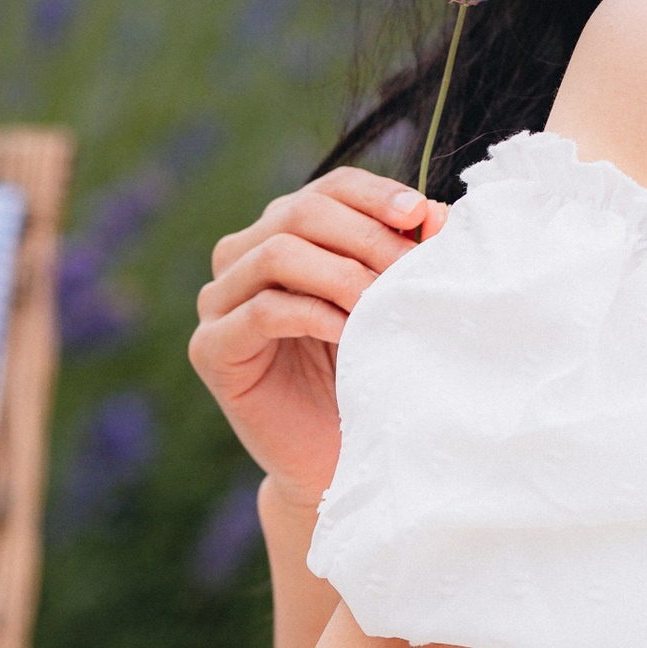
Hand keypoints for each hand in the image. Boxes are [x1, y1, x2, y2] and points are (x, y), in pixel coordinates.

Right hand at [189, 168, 440, 505]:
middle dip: (365, 236)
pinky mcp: (210, 348)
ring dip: (341, 273)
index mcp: (285, 232)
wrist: (334, 459)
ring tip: (382, 303)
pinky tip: (352, 333)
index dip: (374, 195)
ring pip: (276, 254)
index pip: (329, 189)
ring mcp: (218, 302)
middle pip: (299, 212)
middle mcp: (242, 256)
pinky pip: (262, 312)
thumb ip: (405, 256)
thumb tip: (436, 215)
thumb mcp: (390, 304)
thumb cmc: (366, 374)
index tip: (421, 215)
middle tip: (411, 270)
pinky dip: (315, 314)